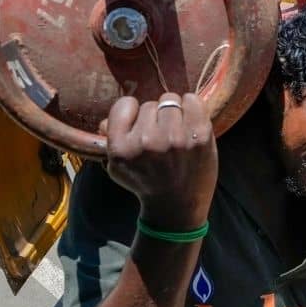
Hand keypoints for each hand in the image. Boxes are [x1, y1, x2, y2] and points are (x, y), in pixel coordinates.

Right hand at [102, 92, 216, 230]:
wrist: (177, 206)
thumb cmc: (147, 182)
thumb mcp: (118, 168)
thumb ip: (110, 140)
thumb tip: (105, 121)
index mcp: (121, 148)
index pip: (124, 105)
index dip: (132, 113)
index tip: (139, 125)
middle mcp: (147, 142)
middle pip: (150, 104)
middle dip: (155, 117)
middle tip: (161, 136)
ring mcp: (175, 139)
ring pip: (171, 100)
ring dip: (174, 112)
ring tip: (176, 132)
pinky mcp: (200, 136)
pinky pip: (193, 100)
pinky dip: (192, 106)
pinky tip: (190, 123)